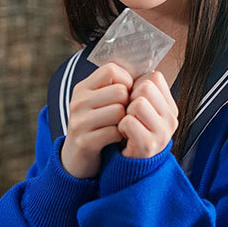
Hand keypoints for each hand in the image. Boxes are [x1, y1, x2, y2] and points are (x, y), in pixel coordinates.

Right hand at [60, 63, 132, 177]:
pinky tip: (116, 138)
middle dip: (128, 103)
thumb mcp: (101, 100)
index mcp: (83, 87)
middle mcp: (78, 101)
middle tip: (124, 114)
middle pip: (119, 91)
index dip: (126, 80)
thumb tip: (150, 71)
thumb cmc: (99, 124)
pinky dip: (120, 136)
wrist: (77, 157)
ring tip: (120, 126)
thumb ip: (118, 85)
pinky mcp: (83, 141)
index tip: (126, 94)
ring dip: (125, 120)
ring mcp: (79, 121)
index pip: (111, 70)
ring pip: (118, 111)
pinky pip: (114, 132)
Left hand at [118, 71, 178, 157]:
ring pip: (138, 103)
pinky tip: (123, 135)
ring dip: (125, 112)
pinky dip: (121, 126)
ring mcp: (162, 133)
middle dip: (131, 98)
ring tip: (126, 124)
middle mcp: (172, 118)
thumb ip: (143, 89)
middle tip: (128, 114)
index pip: (155, 77)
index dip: (138, 85)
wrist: (128, 163)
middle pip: (146, 87)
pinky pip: (128, 121)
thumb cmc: (132, 131)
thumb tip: (139, 64)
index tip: (134, 100)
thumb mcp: (142, 108)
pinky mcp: (149, 145)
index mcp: (170, 106)